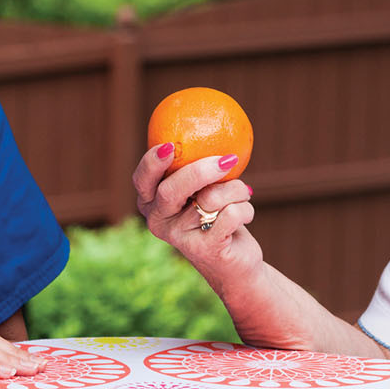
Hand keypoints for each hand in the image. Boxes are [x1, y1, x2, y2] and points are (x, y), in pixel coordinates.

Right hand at [133, 143, 257, 285]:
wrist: (234, 262)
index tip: (168, 146)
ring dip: (237, 190)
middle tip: (228, 160)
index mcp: (151, 202)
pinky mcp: (204, 250)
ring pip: (211, 198)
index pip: (142, 179)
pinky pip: (230, 215)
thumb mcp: (204, 189)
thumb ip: (198, 167)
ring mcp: (179, 238)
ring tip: (243, 195)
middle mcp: (158, 221)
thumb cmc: (217, 215)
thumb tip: (214, 126)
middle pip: (172, 189)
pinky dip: (246, 209)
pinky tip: (246, 216)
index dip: (152, 162)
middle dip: (201, 171)